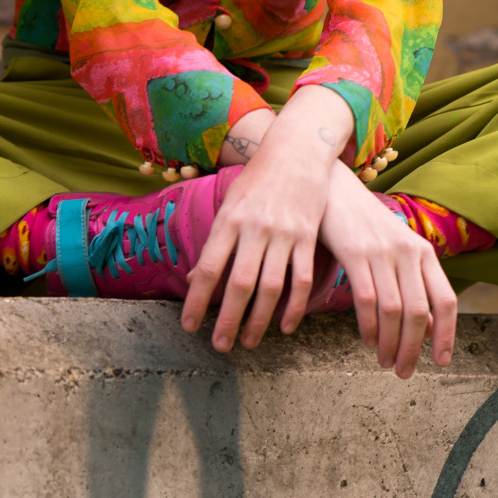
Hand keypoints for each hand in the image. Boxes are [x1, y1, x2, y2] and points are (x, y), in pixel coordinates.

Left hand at [179, 88, 352, 351]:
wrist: (296, 151)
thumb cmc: (255, 180)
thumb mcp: (228, 205)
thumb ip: (214, 243)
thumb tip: (191, 281)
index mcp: (228, 220)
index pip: (207, 269)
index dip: (197, 301)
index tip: (189, 326)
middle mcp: (254, 229)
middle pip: (239, 284)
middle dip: (228, 320)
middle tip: (220, 346)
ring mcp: (283, 233)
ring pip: (271, 286)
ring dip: (260, 320)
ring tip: (250, 342)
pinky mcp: (307, 237)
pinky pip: (302, 278)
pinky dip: (295, 306)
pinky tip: (286, 326)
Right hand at [316, 162, 458, 378]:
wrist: (333, 186)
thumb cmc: (364, 223)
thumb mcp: (396, 248)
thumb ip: (413, 283)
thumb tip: (430, 325)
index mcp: (423, 251)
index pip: (445, 299)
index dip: (446, 335)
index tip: (441, 362)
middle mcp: (408, 251)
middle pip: (419, 311)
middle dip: (414, 349)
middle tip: (404, 372)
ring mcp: (382, 251)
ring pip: (394, 310)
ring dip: (390, 343)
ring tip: (384, 362)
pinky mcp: (355, 251)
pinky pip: (367, 298)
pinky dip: (368, 326)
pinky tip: (366, 339)